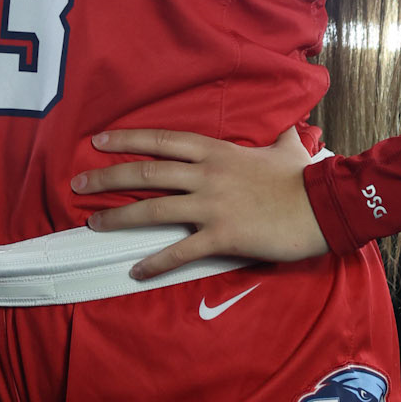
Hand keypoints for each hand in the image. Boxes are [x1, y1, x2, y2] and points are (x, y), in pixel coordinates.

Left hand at [70, 124, 330, 279]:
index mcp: (216, 152)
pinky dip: (155, 262)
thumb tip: (290, 130)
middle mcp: (206, 175)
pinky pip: (180, 251)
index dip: (127, 140)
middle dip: (108, 178)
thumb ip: (280, 140)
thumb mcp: (286, 151)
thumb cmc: (303, 179)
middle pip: (147, 172)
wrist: (323, 206)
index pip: (161, 141)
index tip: (99, 142)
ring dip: (119, 217)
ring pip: (154, 209)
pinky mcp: (221, 236)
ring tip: (92, 225)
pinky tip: (135, 271)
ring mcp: (211, 206)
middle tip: (77, 183)